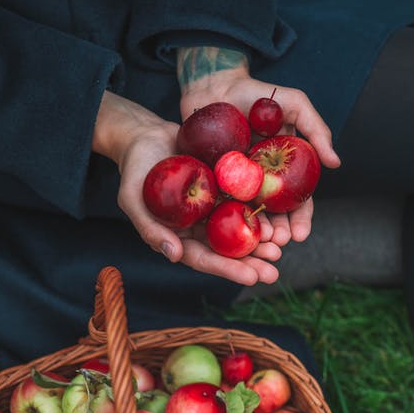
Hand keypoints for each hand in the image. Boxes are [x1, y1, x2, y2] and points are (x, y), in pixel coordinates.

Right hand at [92, 91, 280, 285]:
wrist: (146, 135)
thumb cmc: (134, 169)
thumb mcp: (132, 199)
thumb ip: (150, 228)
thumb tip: (174, 256)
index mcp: (178, 237)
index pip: (204, 259)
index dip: (228, 269)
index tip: (251, 277)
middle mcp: (199, 227)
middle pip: (227, 250)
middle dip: (251, 262)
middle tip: (274, 272)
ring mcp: (213, 208)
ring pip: (240, 229)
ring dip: (261, 240)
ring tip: (280, 247)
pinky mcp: (225, 187)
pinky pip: (245, 201)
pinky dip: (261, 211)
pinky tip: (278, 217)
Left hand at [178, 47, 340, 245]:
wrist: (215, 86)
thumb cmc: (257, 93)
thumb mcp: (293, 103)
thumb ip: (316, 129)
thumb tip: (335, 163)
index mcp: (285, 169)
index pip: (298, 200)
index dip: (301, 219)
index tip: (300, 234)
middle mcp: (262, 181)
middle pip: (274, 214)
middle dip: (279, 232)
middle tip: (278, 243)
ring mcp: (237, 183)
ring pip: (249, 214)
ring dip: (256, 232)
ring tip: (259, 243)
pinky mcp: (213, 181)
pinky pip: (221, 205)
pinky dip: (228, 220)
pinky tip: (232, 232)